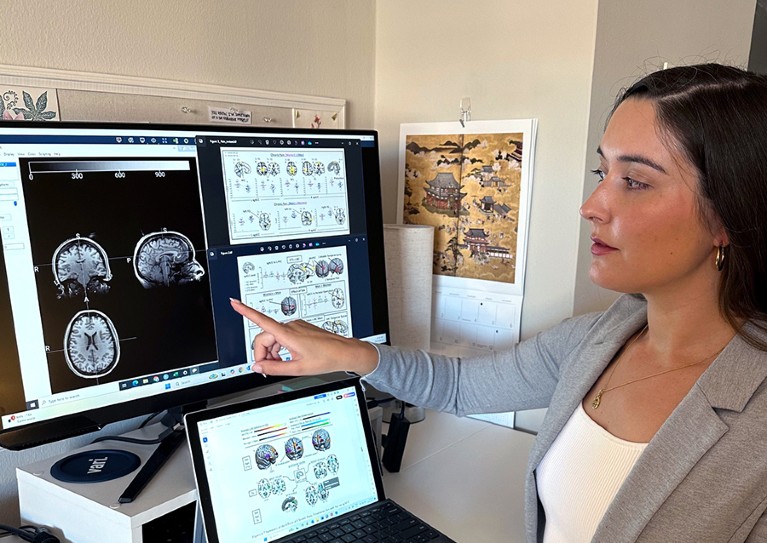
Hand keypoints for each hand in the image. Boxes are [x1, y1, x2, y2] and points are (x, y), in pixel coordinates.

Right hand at [230, 299, 378, 376]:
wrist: (344, 352)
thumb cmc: (326, 358)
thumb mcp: (298, 368)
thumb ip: (274, 368)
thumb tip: (258, 366)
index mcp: (288, 334)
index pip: (261, 320)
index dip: (245, 311)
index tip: (234, 303)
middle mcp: (291, 326)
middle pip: (264, 337)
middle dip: (262, 353)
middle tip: (267, 369)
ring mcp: (296, 326)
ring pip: (273, 338)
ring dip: (272, 353)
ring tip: (281, 366)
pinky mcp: (300, 329)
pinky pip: (283, 337)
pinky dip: (280, 348)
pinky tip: (288, 358)